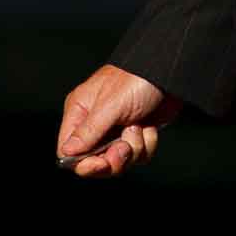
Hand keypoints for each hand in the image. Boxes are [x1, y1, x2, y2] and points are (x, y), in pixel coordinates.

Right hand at [57, 64, 181, 178]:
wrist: (169, 72)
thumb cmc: (136, 79)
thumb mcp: (110, 105)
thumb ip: (88, 131)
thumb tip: (65, 152)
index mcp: (80, 113)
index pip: (67, 150)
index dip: (82, 163)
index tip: (100, 163)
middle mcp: (96, 124)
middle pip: (93, 160)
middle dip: (112, 159)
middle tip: (124, 147)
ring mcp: (117, 130)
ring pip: (118, 160)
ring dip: (133, 148)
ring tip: (139, 128)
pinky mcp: (137, 134)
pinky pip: (138, 154)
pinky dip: (147, 144)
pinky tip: (149, 127)